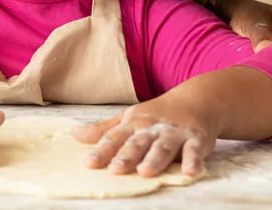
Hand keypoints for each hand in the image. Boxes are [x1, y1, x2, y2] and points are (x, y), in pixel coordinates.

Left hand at [73, 98, 217, 177]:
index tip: (89, 163)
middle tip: (116, 169)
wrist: (197, 99)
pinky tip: (189, 171)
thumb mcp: (129, 118)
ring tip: (145, 172)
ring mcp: (174, 133)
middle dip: (126, 155)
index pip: (114, 138)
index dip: (101, 150)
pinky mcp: (196, 139)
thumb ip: (104, 130)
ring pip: (163, 146)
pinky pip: (195, 150)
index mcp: (133, 123)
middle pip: (137, 143)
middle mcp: (152, 127)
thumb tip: (74, 134)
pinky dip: (193, 160)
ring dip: (154, 159)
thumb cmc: (157, 114)